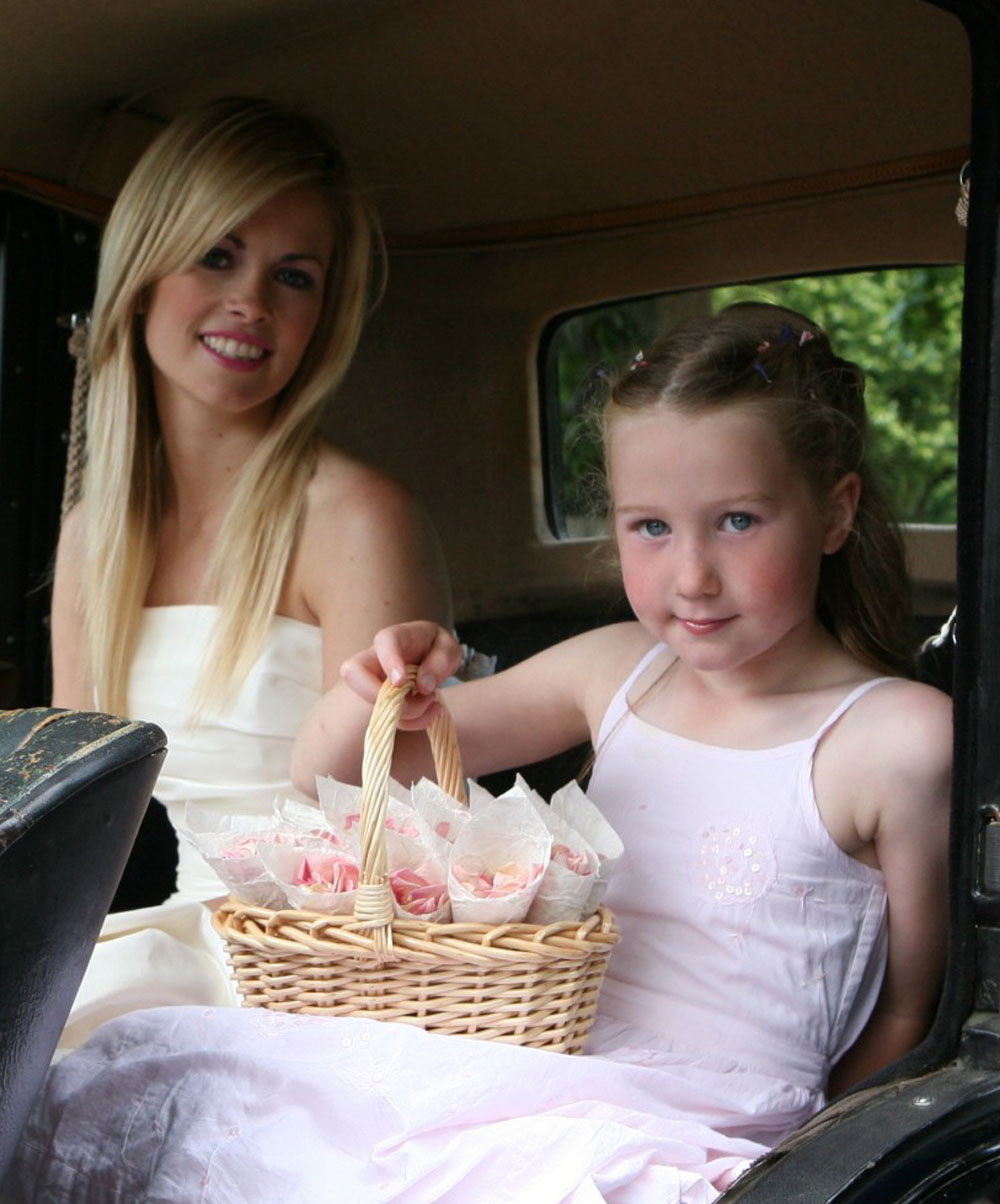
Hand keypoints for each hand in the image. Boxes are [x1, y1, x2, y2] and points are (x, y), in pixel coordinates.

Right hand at [339, 621, 462, 727]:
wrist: (429, 658)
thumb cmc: (436, 648)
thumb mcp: (448, 648)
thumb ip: (440, 661)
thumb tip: (423, 686)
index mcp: (396, 637)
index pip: (385, 643)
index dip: (389, 662)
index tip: (400, 682)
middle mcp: (376, 657)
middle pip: (353, 673)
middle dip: (380, 696)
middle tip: (413, 701)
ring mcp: (371, 681)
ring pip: (372, 702)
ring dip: (408, 712)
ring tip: (432, 700)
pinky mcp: (379, 701)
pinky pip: (388, 718)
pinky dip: (412, 722)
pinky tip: (430, 710)